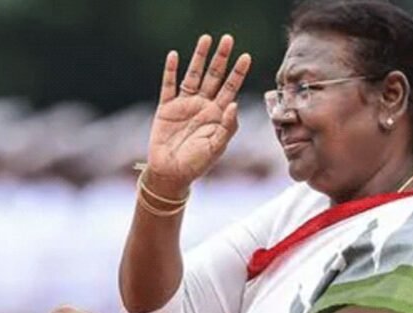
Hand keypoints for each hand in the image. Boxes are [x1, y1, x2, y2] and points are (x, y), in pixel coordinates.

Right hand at [147, 34, 251, 191]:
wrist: (170, 174)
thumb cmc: (196, 164)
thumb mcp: (216, 148)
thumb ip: (227, 127)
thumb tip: (234, 104)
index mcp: (217, 114)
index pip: (230, 88)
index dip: (238, 73)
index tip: (246, 56)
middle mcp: (202, 105)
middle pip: (214, 76)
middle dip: (221, 58)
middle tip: (228, 38)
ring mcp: (184, 105)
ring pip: (193, 76)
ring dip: (199, 58)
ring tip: (205, 39)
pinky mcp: (166, 108)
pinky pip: (169, 85)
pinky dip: (171, 71)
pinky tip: (174, 56)